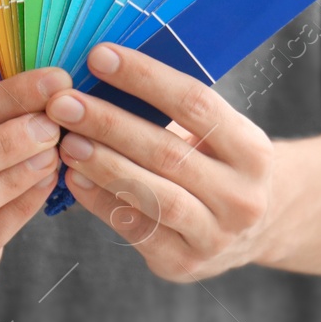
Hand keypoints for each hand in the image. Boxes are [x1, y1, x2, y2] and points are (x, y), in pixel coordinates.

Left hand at [47, 44, 275, 282]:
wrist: (256, 229)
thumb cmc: (222, 164)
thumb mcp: (222, 134)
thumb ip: (178, 110)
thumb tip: (106, 70)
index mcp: (254, 151)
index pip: (196, 104)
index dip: (145, 78)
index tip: (100, 57)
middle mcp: (242, 197)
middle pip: (168, 152)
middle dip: (109, 123)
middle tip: (64, 103)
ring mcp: (215, 236)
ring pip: (153, 195)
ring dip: (103, 165)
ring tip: (65, 140)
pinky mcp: (184, 264)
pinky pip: (136, 229)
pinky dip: (101, 202)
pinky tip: (74, 179)